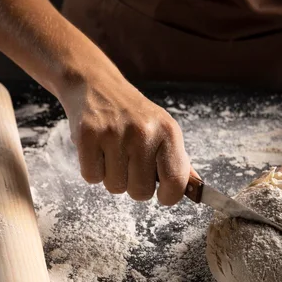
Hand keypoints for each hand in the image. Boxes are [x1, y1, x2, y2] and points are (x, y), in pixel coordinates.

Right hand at [58, 71, 190, 205]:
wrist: (96, 85)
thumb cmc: (132, 114)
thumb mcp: (161, 129)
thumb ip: (176, 160)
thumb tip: (194, 189)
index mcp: (168, 131)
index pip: (176, 180)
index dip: (169, 196)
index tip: (163, 195)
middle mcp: (143, 132)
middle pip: (141, 192)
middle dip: (134, 184)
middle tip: (129, 163)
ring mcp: (114, 133)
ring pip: (115, 187)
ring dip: (111, 176)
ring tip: (112, 152)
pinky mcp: (87, 136)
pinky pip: (91, 177)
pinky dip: (93, 169)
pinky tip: (97, 150)